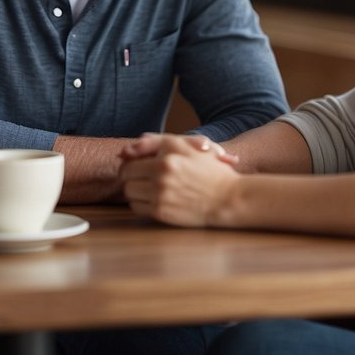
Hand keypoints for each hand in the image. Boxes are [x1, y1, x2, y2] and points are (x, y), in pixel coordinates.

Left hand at [119, 134, 239, 226]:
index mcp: (168, 154)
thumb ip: (157, 142)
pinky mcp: (161, 212)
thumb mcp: (188, 146)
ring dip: (135, 191)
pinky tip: (155, 202)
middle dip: (130, 177)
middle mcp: (162, 172)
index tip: (137, 167)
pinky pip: (136, 207)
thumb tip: (126, 150)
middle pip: (126, 174)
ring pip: (128, 191)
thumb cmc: (210, 171)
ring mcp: (160, 193)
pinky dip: (141, 205)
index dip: (131, 162)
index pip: (131, 157)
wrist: (229, 198)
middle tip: (141, 179)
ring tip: (149, 191)